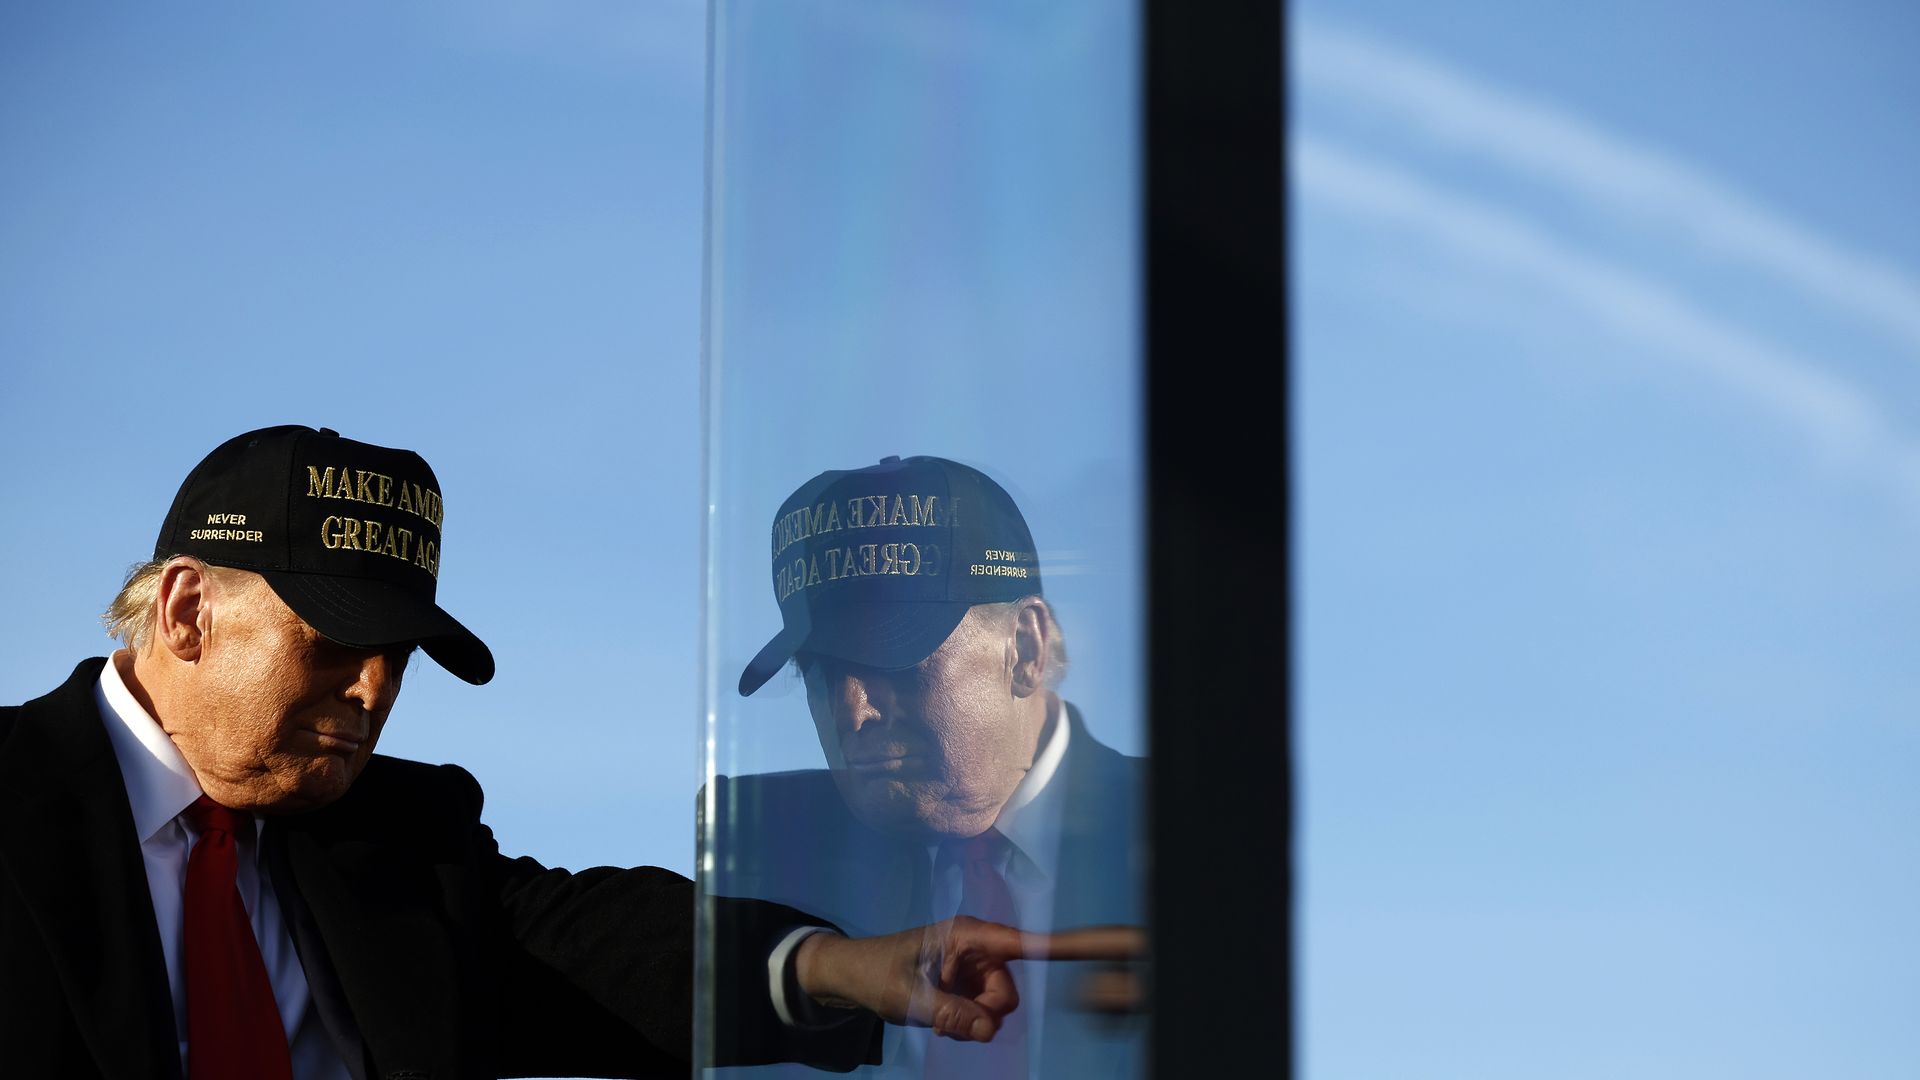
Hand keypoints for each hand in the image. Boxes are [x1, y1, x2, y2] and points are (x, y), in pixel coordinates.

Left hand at [794, 918, 1147, 1042]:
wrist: (849, 976)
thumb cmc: (875, 973)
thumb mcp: (907, 998)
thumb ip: (949, 1013)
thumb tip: (987, 1031)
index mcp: (966, 935)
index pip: (1020, 943)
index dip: (1059, 946)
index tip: (1098, 946)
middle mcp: (976, 947)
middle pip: (1009, 990)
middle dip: (986, 1013)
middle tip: (952, 1022)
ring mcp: (973, 967)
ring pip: (998, 1006)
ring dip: (972, 1021)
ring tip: (938, 1019)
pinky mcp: (968, 984)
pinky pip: (984, 1013)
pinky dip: (966, 1023)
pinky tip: (941, 1020)